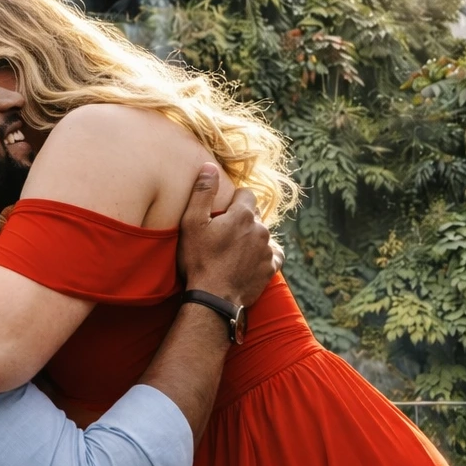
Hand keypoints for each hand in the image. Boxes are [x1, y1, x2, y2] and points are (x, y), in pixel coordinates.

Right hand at [178, 164, 277, 306]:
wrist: (213, 299)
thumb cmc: (199, 260)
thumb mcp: (192, 223)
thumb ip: (202, 192)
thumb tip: (210, 166)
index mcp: (242, 215)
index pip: (246, 194)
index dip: (233, 201)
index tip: (221, 213)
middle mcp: (260, 229)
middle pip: (254, 215)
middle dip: (241, 220)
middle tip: (222, 235)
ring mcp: (268, 249)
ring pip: (262, 234)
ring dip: (251, 238)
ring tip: (233, 251)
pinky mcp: (271, 268)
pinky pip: (273, 254)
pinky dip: (264, 255)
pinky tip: (250, 261)